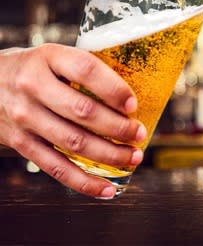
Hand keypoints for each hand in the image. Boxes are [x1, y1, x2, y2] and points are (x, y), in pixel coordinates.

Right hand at [0, 45, 146, 197]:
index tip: (133, 104)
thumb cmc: (33, 69)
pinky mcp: (20, 143)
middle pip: (83, 111)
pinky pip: (56, 167)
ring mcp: (25, 116)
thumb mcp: (53, 57)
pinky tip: (107, 188)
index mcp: (48, 57)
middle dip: (118, 127)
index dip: (113, 88)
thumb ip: (84, 69)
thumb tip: (135, 94)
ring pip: (73, 142)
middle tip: (139, 134)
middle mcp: (33, 86)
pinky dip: (84, 182)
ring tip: (133, 157)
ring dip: (109, 154)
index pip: (86, 70)